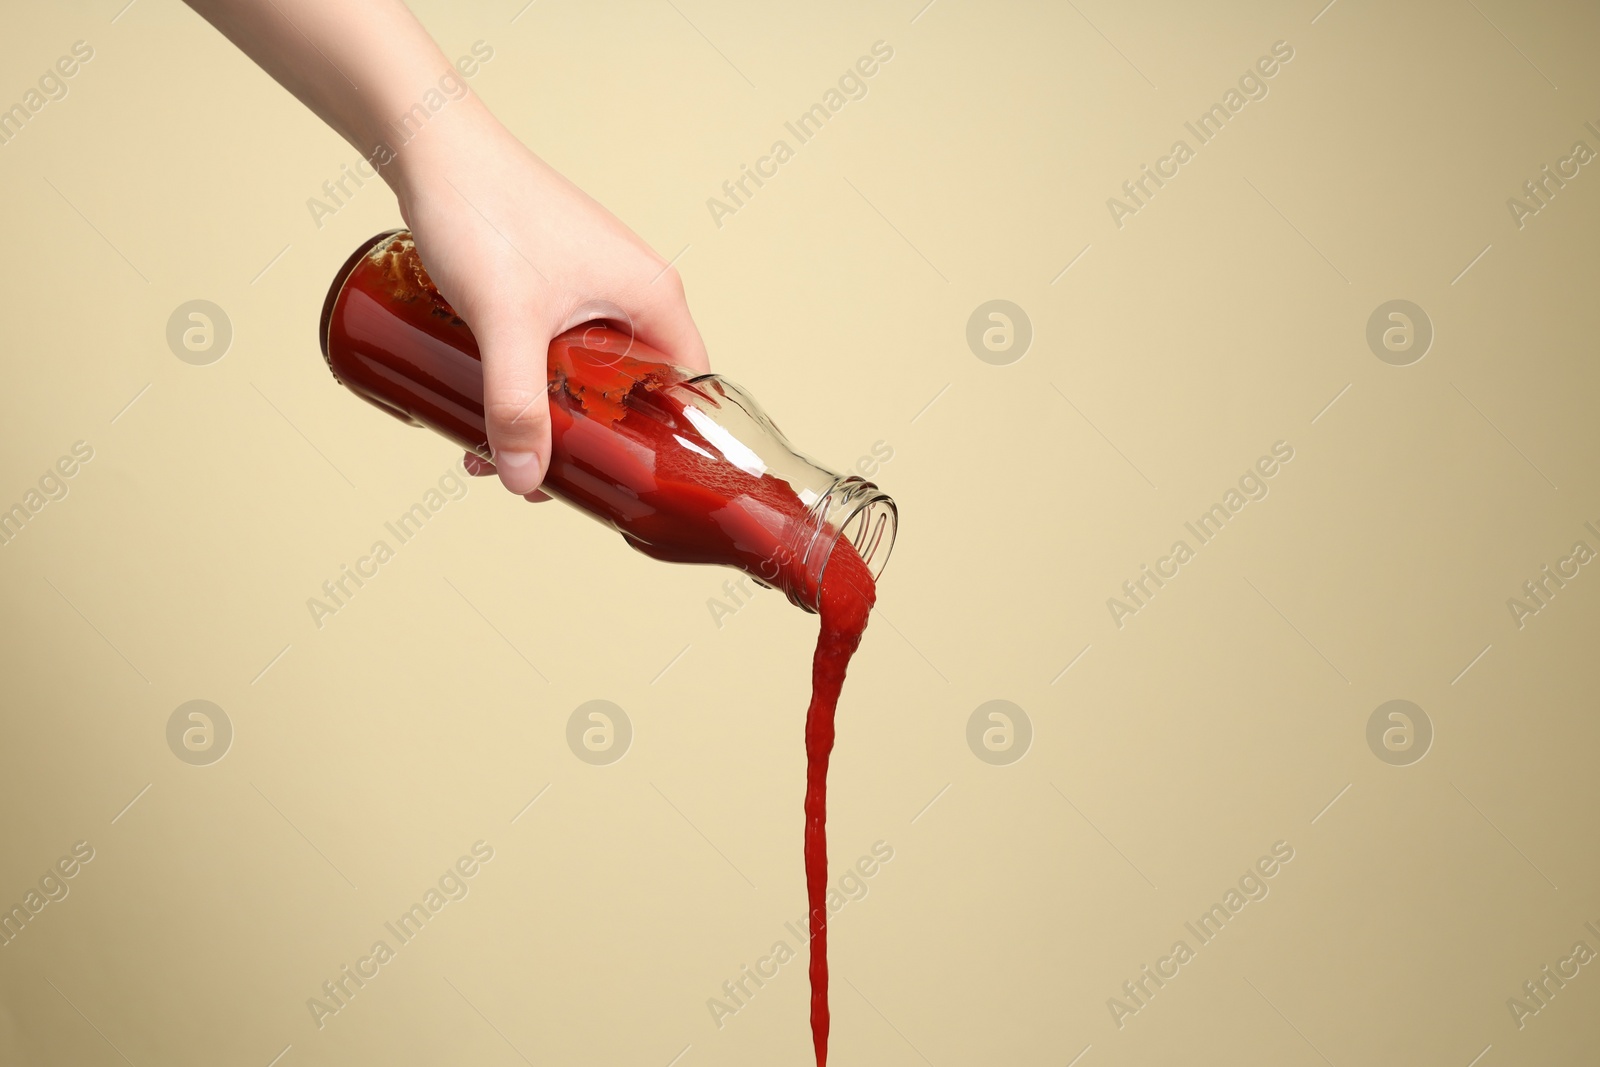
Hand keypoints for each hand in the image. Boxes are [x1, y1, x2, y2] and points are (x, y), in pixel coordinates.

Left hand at [389, 100, 708, 499]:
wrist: (431, 147)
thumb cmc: (486, 212)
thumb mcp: (506, 322)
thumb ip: (517, 404)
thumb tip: (524, 480)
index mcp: (652, 296)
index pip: (689, 387)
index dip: (667, 439)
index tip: (624, 479)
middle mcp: (633, 289)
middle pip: (634, 388)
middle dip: (590, 436)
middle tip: (546, 472)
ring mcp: (592, 283)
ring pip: (588, 370)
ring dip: (550, 413)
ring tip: (498, 446)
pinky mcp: (552, 279)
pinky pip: (557, 346)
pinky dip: (531, 380)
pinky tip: (487, 401)